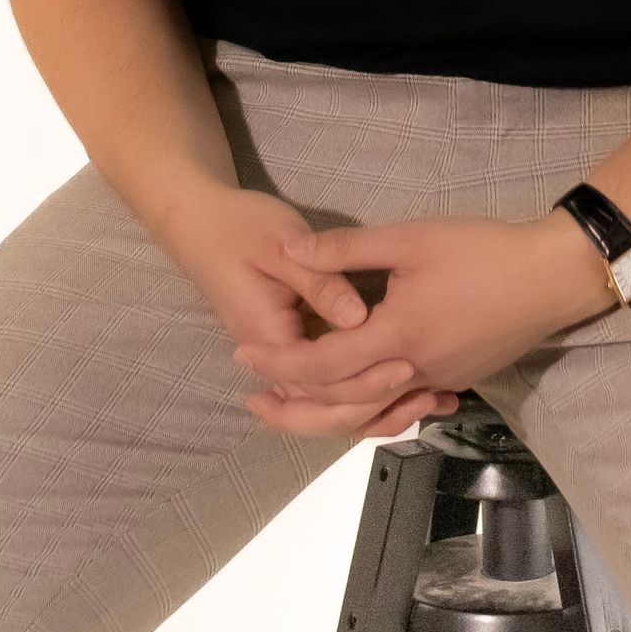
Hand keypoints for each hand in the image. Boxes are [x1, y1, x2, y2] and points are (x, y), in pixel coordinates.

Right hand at [162, 184, 458, 445]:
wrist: (199, 223)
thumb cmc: (239, 228)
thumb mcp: (280, 246)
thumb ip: (320, 282)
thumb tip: (359, 317)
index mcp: (268, 335)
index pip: (317, 381)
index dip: (364, 379)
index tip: (408, 366)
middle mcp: (274, 357)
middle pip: (325, 405)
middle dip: (378, 406)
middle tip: (430, 396)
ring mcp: (281, 354)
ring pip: (327, 402)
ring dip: (376, 408)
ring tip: (431, 403)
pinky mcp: (292, 342)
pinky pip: (327, 382)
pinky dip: (363, 391)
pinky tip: (404, 388)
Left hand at [233, 212, 602, 440]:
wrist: (550, 277)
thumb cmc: (481, 252)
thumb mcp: (410, 238)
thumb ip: (347, 250)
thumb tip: (292, 251)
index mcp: (394, 338)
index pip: (322, 364)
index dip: (277, 362)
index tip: (242, 356)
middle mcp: (412, 372)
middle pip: (341, 407)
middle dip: (292, 408)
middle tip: (254, 402)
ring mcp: (437, 383)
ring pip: (373, 416)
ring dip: (330, 416)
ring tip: (298, 407)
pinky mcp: (456, 380)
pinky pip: (402, 408)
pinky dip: (374, 412)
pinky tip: (362, 403)